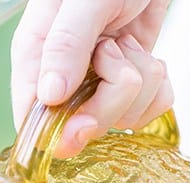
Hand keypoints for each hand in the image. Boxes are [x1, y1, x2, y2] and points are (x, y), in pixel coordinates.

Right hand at [11, 0, 173, 156]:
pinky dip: (157, 89)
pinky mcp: (127, 83)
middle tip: (115, 55)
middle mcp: (63, 78)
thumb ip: (67, 43)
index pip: (33, 120)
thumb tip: (50, 97)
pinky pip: (145, 112)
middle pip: (80, 128)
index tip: (82, 124)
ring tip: (128, 42)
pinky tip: (149, 58)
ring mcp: (96, 83)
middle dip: (110, 98)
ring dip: (138, 84)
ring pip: (118, 119)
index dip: (58, 134)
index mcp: (36, 58)